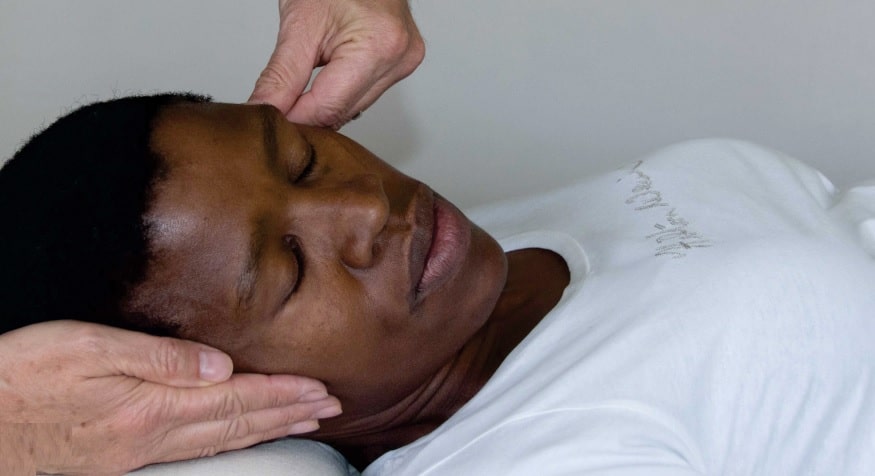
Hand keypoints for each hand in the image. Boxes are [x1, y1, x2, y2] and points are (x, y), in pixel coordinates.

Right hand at [0, 321, 340, 474]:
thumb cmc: (22, 378)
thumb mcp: (87, 349)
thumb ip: (160, 358)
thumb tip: (222, 365)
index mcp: (151, 407)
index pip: (236, 399)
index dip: (282, 394)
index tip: (319, 389)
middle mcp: (153, 435)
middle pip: (237, 424)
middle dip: (288, 413)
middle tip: (328, 407)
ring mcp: (139, 452)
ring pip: (221, 440)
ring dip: (266, 429)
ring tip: (301, 422)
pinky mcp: (122, 456)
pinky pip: (196, 449)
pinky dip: (229, 440)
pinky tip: (237, 436)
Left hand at [250, 0, 424, 128]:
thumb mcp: (300, 23)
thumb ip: (281, 75)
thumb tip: (265, 110)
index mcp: (377, 47)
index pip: (329, 107)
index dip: (295, 118)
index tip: (272, 122)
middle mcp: (398, 58)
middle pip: (343, 111)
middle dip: (307, 112)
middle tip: (278, 105)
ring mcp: (404, 62)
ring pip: (353, 107)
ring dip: (324, 104)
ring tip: (301, 89)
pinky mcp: (403, 63)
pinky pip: (365, 93)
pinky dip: (341, 92)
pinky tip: (326, 82)